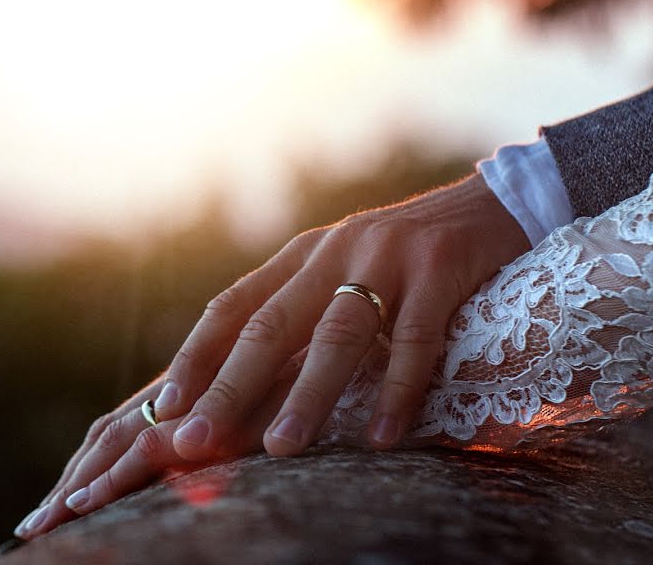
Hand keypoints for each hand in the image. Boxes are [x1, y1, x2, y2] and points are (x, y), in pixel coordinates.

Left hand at [16, 173, 528, 536]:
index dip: (196, 356)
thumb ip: (307, 307)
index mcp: (305, 254)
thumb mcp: (348, 267)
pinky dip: (396, 390)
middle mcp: (335, 250)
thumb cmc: (411, 251)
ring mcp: (387, 257)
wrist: (487, 202)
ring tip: (281, 448)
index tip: (164, 408)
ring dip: (308, 394)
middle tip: (192, 443)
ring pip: (337, 334)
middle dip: (229, 388)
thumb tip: (254, 378)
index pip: (234, 306)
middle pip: (271, 326)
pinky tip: (382, 435)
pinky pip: (415, 339)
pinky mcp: (439, 268)